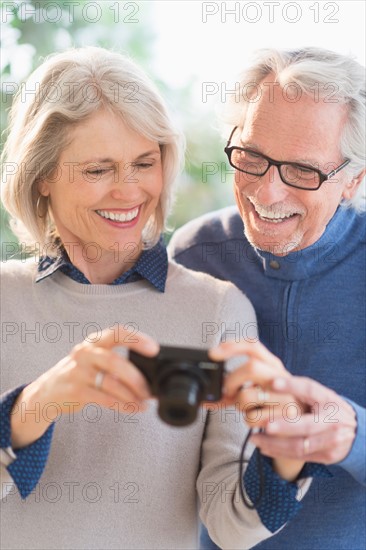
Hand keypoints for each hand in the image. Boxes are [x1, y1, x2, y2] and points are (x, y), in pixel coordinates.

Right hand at [10, 326, 158, 448]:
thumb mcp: (93, 360)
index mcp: (93, 342)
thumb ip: (116, 362)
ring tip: (143, 402)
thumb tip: (148, 376)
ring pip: (111, 383)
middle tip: (149, 390)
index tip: (154, 349)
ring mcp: (78, 372)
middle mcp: (84, 353)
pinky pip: (104, 399)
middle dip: (136, 378)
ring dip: (131, 395)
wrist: (47, 392)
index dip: (136, 339)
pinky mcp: (75, 391)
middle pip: (115, 362)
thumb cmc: (78, 374)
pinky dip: (122, 405)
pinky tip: (132, 408)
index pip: (117, 332)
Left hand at [209, 340, 305, 479]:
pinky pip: (253, 418)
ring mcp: (285, 394)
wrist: (304, 423)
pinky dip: (248, 421)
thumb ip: (231, 392)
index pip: (252, 345)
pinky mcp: (285, 415)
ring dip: (240, 406)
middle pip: (251, 367)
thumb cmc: (273, 403)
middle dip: (232, 381)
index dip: (232, 346)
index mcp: (272, 364)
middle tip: (229, 391)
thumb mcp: (256, 390)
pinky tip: (258, 419)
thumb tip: (205, 400)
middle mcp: (280, 375)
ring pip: (247, 395)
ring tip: (249, 408)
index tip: (213, 353)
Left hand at [250, 376, 356, 464]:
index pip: (310, 389)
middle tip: (265, 424)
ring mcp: (331, 441)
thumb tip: (269, 380)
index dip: (292, 385)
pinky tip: (264, 448)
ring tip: (255, 438)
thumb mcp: (321, 396)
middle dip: (285, 426)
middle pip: (306, 425)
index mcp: (328, 399)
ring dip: (275, 444)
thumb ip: (301, 391)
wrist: (357, 432)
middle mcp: (332, 421)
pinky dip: (279, 453)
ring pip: (300, 445)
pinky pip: (299, 457)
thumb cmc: (329, 409)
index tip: (273, 383)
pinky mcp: (326, 456)